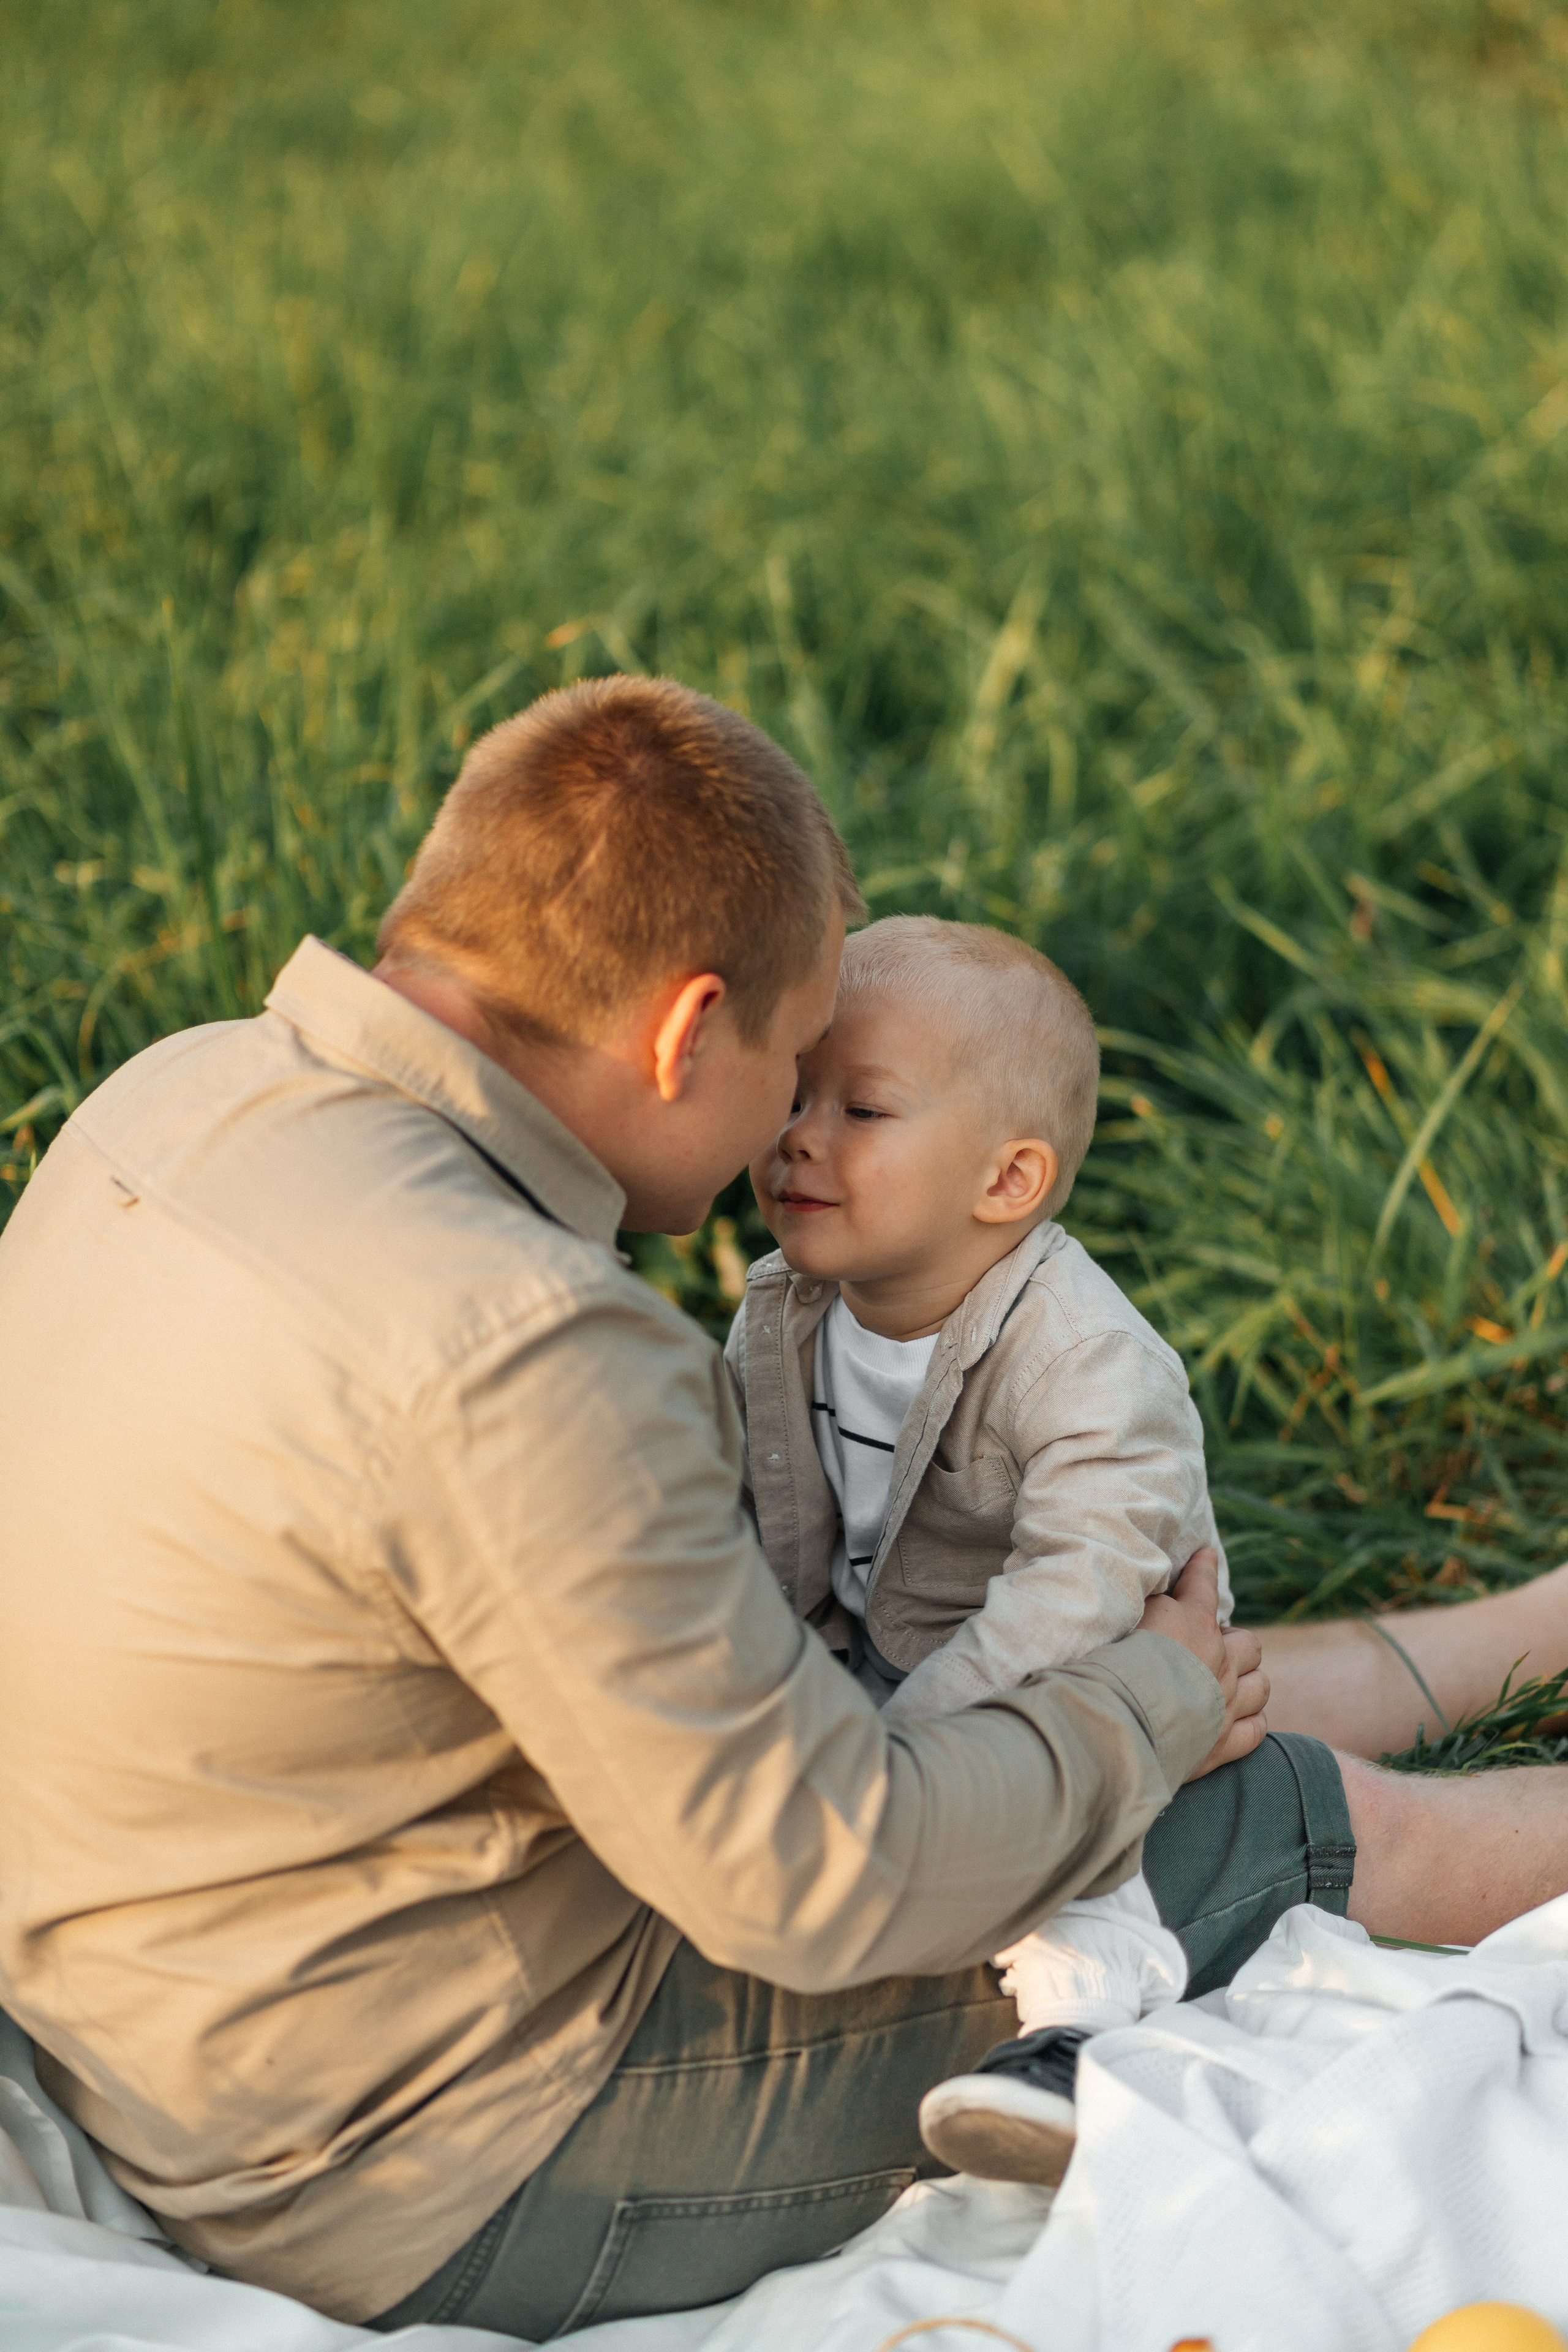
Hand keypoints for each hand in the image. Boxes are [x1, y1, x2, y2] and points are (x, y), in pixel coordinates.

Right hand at [1139, 1547, 1268, 1779]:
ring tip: (1230, 1684)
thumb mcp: (1123, 1618)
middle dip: (1235, 1642)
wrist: (1116, 1724)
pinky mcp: (1223, 1743)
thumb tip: (1156, 1595)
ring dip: (1248, 1682)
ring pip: (1260, 1686)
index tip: (1206, 1554)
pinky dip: (1250, 1721)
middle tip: (1213, 1647)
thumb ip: (1146, 1606)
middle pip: (1248, 1643)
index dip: (1204, 1567)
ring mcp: (1226, 1704)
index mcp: (1192, 1623)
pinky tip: (1237, 1720)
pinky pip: (1257, 1728)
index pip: (1202, 1585)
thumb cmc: (1109, 1666)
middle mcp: (1218, 1661)